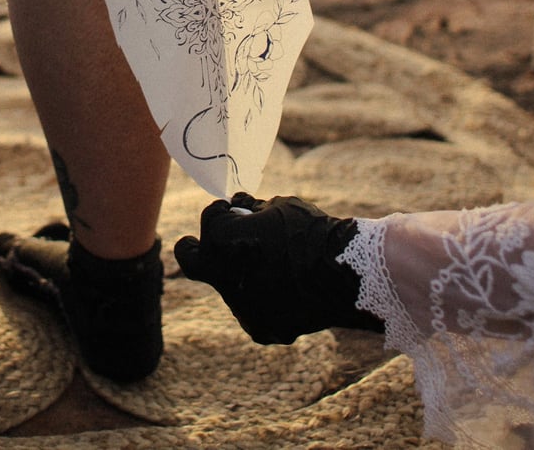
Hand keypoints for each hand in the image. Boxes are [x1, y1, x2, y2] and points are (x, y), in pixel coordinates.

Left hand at [174, 192, 382, 343]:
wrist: (343, 273)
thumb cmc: (309, 231)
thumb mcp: (279, 206)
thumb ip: (252, 209)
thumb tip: (238, 207)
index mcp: (220, 239)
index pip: (210, 219)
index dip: (221, 211)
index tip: (230, 208)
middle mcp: (220, 275)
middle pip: (190, 259)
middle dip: (192, 248)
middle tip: (197, 243)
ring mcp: (239, 305)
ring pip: (230, 285)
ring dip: (241, 273)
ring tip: (275, 264)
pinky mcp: (259, 328)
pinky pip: (254, 308)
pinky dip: (263, 298)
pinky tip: (288, 289)